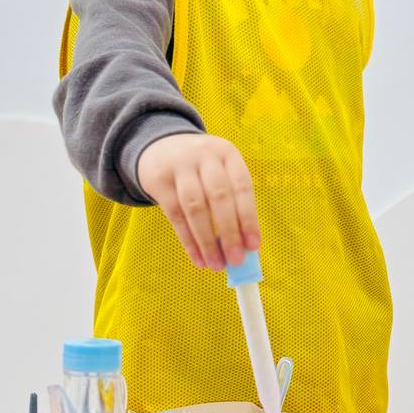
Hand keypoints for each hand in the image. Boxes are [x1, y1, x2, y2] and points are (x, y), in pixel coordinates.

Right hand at [137, 133, 259, 269]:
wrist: (159, 148)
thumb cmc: (200, 168)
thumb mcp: (219, 171)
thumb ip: (233, 203)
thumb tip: (245, 246)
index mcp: (227, 153)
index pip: (242, 186)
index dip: (249, 217)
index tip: (253, 246)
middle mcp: (204, 155)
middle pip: (219, 196)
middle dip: (229, 232)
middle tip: (235, 260)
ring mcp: (179, 166)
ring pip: (195, 207)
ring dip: (207, 240)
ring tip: (216, 264)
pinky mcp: (159, 180)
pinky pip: (175, 215)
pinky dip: (188, 241)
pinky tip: (198, 258)